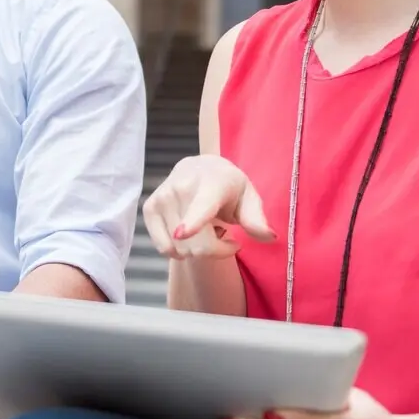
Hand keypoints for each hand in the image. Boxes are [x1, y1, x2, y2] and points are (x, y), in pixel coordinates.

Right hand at [142, 155, 275, 259]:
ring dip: (197, 250)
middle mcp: (181, 187)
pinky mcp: (149, 208)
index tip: (183, 233)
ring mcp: (162, 198)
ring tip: (206, 232)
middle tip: (225, 238)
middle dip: (214, 251)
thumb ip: (256, 219)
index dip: (193, 221)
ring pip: (180, 248)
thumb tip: (269, 237)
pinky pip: (164, 247)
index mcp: (212, 182)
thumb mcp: (249, 197)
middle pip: (195, 241)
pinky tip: (188, 235)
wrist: (198, 168)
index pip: (201, 205)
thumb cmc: (228, 186)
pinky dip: (179, 250)